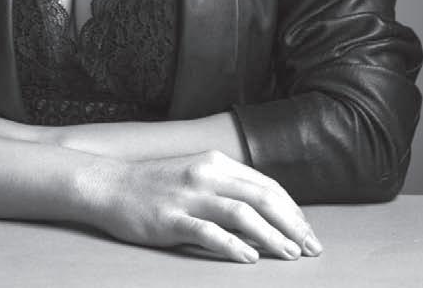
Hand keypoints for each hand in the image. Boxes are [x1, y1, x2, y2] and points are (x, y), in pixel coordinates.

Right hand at [86, 149, 321, 262]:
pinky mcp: (171, 219)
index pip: (266, 186)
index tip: (308, 232)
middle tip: (311, 248)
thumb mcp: (196, 175)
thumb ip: (227, 186)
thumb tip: (266, 211)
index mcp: (215, 163)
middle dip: (292, 224)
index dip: (292, 210)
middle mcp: (206, 175)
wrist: (111, 185)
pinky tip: (250, 259)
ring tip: (290, 255)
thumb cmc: (156, 185)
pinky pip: (208, 232)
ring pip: (241, 214)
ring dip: (271, 236)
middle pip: (261, 198)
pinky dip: (233, 246)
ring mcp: (188, 196)